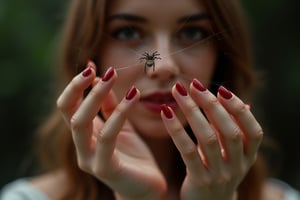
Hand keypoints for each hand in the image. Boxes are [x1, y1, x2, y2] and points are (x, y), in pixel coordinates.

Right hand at [57, 64, 165, 199]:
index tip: (91, 65)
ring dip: (96, 96)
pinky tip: (133, 95)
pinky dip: (119, 113)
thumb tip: (100, 76)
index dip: (75, 85)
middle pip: (69, 113)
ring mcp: (90, 159)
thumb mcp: (121, 125)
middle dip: (79, 88)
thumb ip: (109, 105)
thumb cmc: (133, 155)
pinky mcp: (105, 168)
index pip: (67, 107)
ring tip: (112, 76)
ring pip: (81, 123)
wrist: (146, 187)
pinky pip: (108, 136)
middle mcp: (81, 147)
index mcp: (84, 136)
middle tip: (97, 69)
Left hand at [161, 79, 262, 199]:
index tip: (221, 89)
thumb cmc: (218, 170)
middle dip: (212, 104)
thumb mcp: (230, 153)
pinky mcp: (199, 181)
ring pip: (208, 139)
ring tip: (178, 92)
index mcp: (248, 157)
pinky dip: (177, 130)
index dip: (239, 110)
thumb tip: (244, 103)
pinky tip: (166, 112)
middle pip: (230, 131)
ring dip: (192, 111)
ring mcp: (219, 175)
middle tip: (194, 84)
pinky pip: (187, 151)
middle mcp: (238, 166)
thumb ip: (233, 129)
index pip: (254, 131)